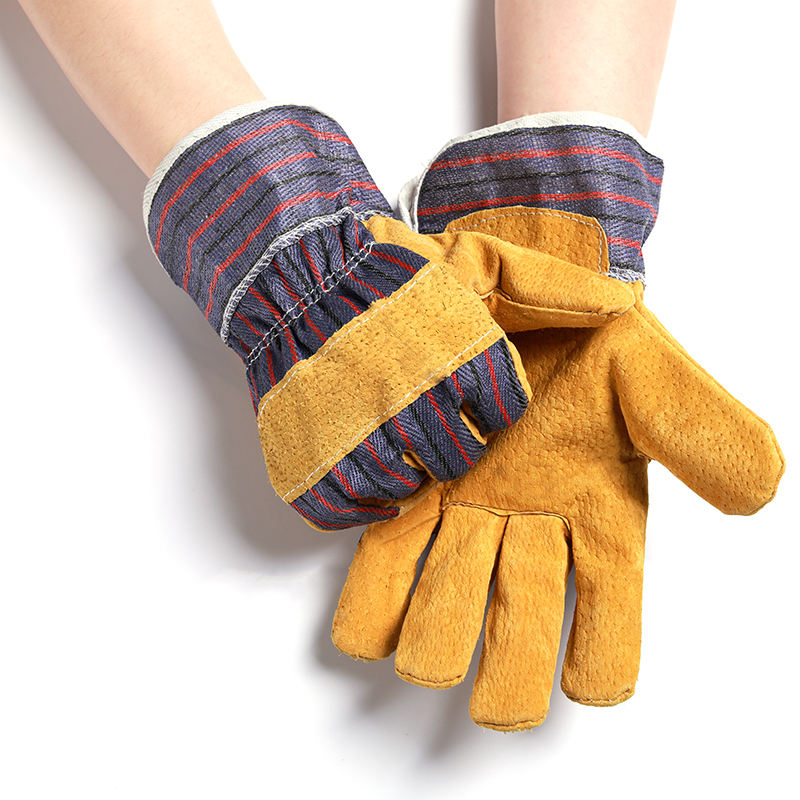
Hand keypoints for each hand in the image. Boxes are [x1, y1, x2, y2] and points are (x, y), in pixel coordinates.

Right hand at [145, 105, 635, 527]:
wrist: (294, 274)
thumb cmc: (391, 271)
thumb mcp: (478, 261)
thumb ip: (552, 284)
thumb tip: (629, 299)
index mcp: (464, 364)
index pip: (503, 417)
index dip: (487, 408)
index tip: (465, 394)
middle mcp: (415, 407)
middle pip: (457, 459)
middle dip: (448, 443)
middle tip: (424, 417)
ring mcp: (359, 440)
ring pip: (406, 489)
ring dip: (404, 469)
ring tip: (390, 435)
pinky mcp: (311, 466)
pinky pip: (352, 509)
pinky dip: (360, 497)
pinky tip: (361, 466)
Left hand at [331, 207, 782, 728]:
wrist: (517, 281)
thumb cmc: (589, 324)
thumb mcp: (649, 369)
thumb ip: (695, 426)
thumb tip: (756, 488)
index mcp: (598, 507)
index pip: (611, 603)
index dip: (603, 652)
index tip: (587, 685)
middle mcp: (530, 519)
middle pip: (521, 617)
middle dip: (507, 667)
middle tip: (495, 704)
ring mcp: (467, 506)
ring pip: (449, 596)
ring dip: (436, 640)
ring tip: (426, 659)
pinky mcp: (412, 483)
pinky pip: (387, 551)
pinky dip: (375, 596)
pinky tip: (366, 630)